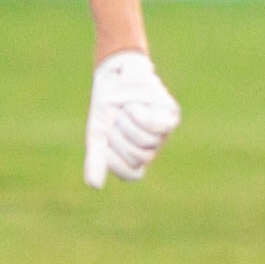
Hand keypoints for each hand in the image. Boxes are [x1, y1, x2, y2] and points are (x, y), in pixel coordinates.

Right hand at [84, 50, 180, 188]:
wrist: (115, 77)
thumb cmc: (107, 107)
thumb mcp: (98, 134)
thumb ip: (97, 159)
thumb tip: (95, 187)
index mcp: (135, 156)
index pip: (132, 174)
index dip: (115, 161)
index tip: (104, 142)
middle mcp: (152, 147)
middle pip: (139, 157)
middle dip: (119, 137)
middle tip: (115, 119)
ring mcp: (163, 133)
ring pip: (148, 142)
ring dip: (129, 123)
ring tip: (125, 109)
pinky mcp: (170, 115)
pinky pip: (159, 127)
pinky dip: (141, 116)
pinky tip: (134, 107)